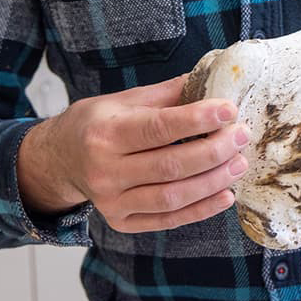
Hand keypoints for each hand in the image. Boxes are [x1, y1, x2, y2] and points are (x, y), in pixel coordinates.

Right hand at [17, 75, 249, 232]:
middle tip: (242, 136)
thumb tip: (212, 78)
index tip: (229, 110)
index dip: (197, 119)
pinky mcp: (122, 222)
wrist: (59, 159)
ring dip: (212, 182)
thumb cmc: (97, 123)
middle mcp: (106, 171)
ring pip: (171, 196)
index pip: (158, 128)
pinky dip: (200, 210)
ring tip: (239, 164)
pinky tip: (225, 195)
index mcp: (106, 133)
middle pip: (169, 165)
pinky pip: (167, 219)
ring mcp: (112, 202)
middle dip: (213, 151)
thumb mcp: (124, 100)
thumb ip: (168, 94)